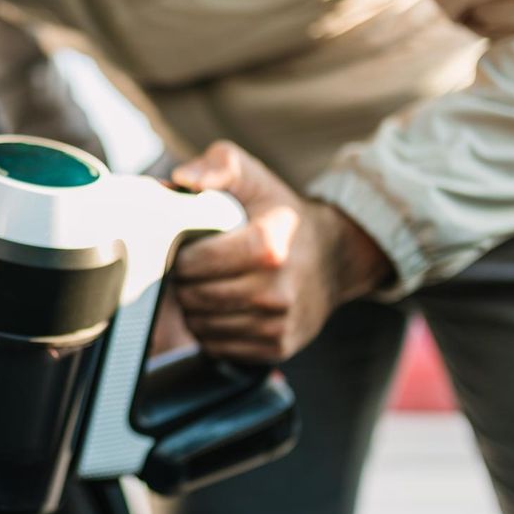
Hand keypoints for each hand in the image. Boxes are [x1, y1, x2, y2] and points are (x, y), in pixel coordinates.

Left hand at [170, 141, 391, 363]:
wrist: (333, 257)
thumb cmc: (281, 215)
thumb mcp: (254, 178)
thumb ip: (218, 166)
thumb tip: (181, 179)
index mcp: (267, 247)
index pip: (193, 263)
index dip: (180, 256)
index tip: (186, 248)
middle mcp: (276, 291)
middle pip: (195, 297)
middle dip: (184, 283)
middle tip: (192, 270)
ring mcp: (278, 323)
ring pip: (202, 327)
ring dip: (194, 309)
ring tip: (206, 287)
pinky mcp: (278, 347)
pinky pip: (219, 347)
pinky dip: (211, 331)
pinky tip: (222, 309)